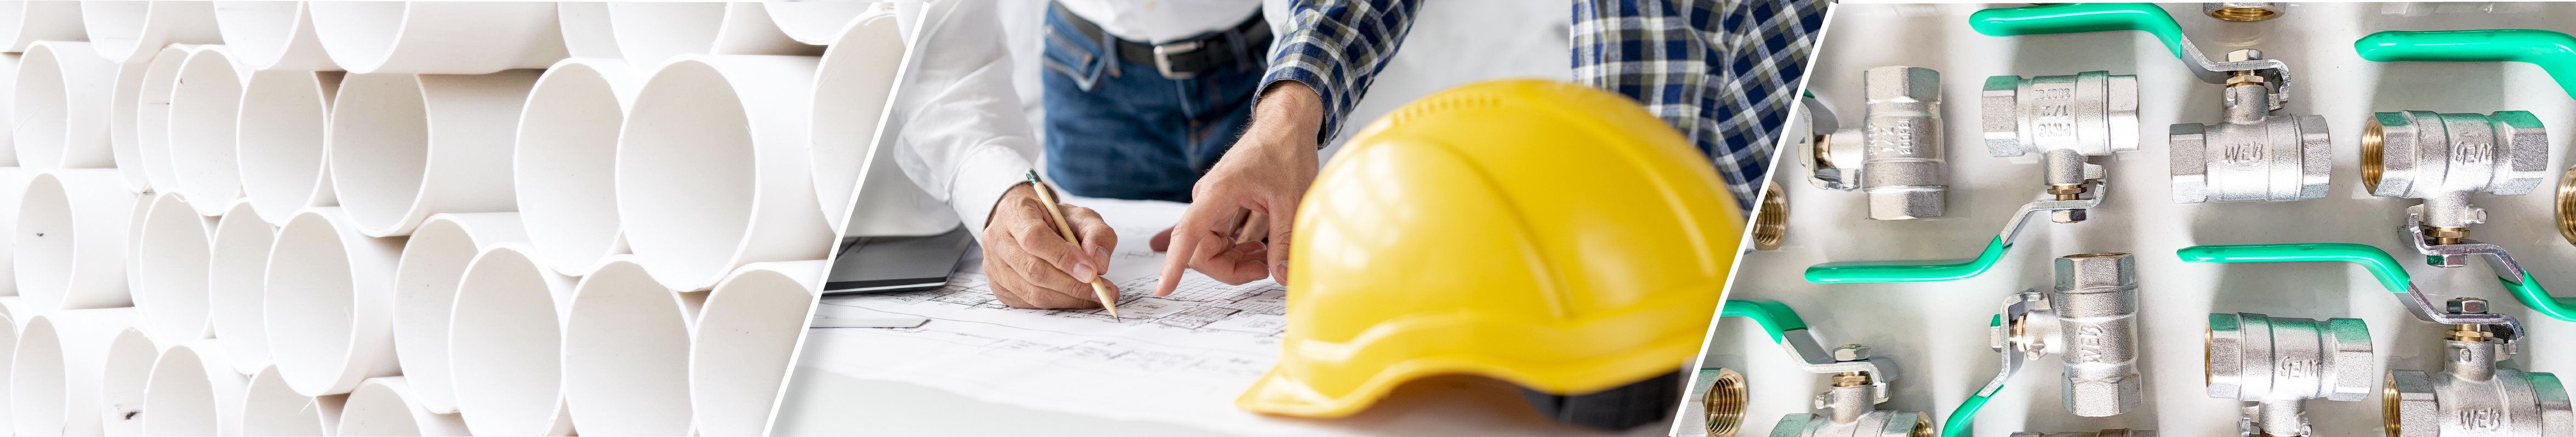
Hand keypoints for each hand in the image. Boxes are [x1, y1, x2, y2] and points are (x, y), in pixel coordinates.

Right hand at [982, 183, 1117, 307]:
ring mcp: (993, 265)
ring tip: (1096, 295)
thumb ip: (1097, 234)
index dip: (1063, 257)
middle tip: (1102, 290)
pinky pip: (1029, 303)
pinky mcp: (999, 287)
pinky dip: (1058, 303)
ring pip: (1031, 292)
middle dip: (1071, 284)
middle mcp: (996, 238)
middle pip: (1032, 269)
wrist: (1031, 227)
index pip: (1034, 238)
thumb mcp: (1081, 217)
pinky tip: (1077, 298)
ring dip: (1068, 298)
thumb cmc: (1056, 221)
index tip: (1092, 271)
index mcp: (1013, 212)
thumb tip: (1099, 264)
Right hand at [1156, 81, 1322, 294]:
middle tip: (1266, 268)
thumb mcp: (1292, 199)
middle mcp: (1209, 198)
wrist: (1286, 124)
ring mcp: (1215, 202)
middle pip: (1202, 250)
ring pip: (1214, 247)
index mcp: (1218, 192)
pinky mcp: (1224, 205)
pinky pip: (1223, 237)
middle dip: (1230, 268)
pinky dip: (1241, 248)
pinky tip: (1262, 248)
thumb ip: (1284, 240)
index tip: (1163, 289)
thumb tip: (1280, 275)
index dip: (1173, 264)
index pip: (1187, 234)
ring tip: (1269, 256)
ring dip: (1238, 260)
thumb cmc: (1286, 151)